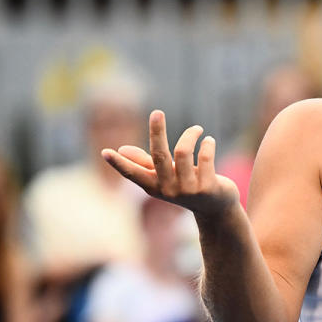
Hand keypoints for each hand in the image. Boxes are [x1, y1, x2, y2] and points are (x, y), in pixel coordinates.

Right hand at [101, 110, 238, 217]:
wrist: (217, 209)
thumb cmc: (188, 187)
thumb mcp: (165, 177)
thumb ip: (145, 163)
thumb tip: (121, 149)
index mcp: (154, 186)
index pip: (133, 174)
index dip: (119, 163)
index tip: (105, 151)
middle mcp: (169, 190)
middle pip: (159, 156)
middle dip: (156, 132)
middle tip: (157, 112)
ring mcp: (188, 190)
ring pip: (183, 152)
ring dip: (191, 135)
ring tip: (198, 129)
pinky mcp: (208, 188)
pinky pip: (205, 157)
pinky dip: (207, 144)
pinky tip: (209, 141)